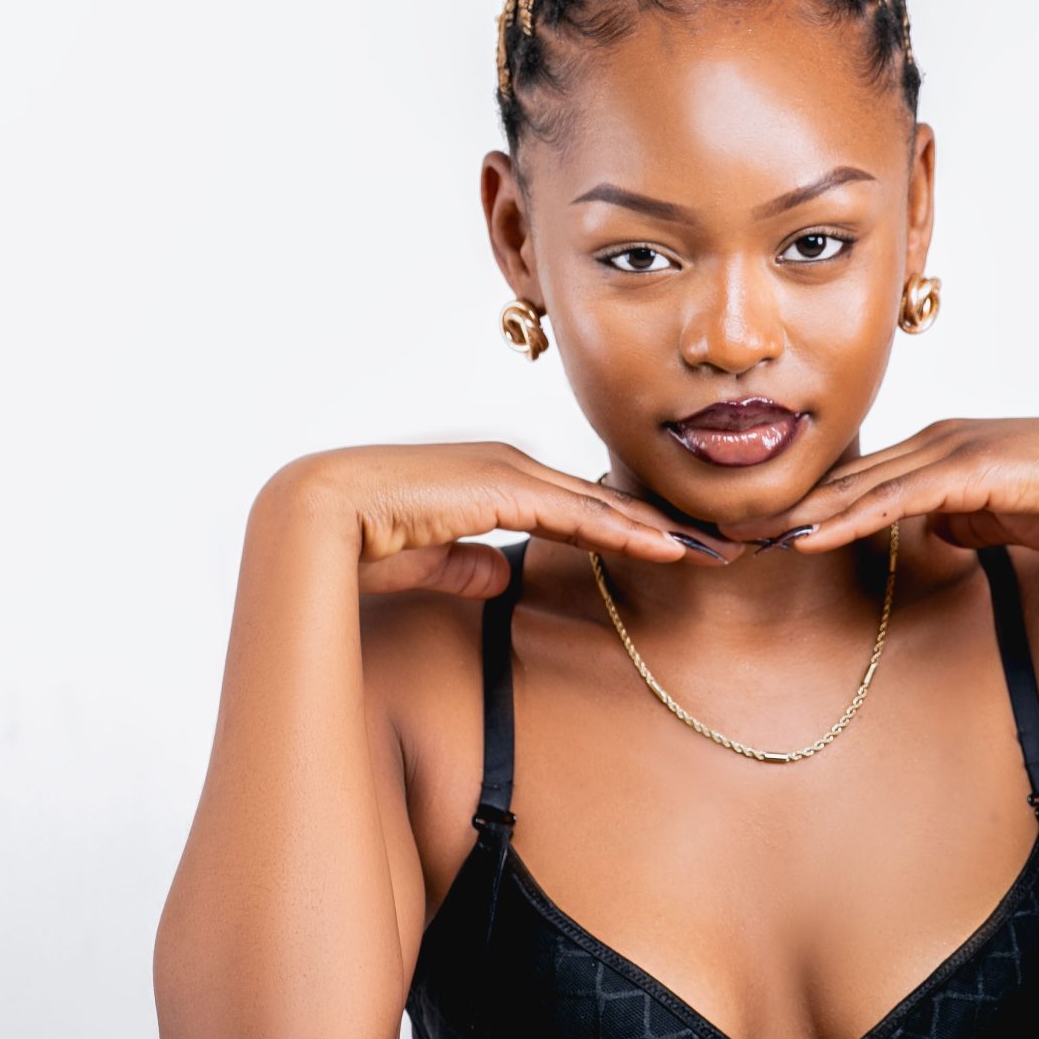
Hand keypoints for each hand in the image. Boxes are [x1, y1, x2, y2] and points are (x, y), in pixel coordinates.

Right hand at [265, 442, 744, 597]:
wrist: (310, 519)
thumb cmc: (355, 547)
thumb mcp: (426, 561)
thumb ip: (463, 563)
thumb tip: (499, 572)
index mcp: (490, 479)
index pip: (579, 507)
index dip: (633, 527)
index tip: (684, 550)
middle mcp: (506, 466)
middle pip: (604, 500)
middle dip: (667, 525)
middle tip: (728, 547)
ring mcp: (505, 470)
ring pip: (601, 505)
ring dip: (663, 530)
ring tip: (720, 552)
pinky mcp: (499, 486)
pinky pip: (576, 514)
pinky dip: (626, 530)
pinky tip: (670, 548)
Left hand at [718, 415, 1038, 555]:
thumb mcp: (1006, 514)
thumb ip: (964, 518)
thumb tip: (933, 533)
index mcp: (943, 449)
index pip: (861, 479)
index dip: (808, 504)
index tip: (759, 527)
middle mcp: (937, 441)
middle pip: (843, 478)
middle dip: (783, 506)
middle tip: (724, 531)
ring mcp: (950, 452)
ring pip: (855, 487)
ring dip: (798, 516)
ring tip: (744, 540)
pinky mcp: (967, 472)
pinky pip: (892, 501)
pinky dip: (845, 521)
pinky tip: (806, 539)